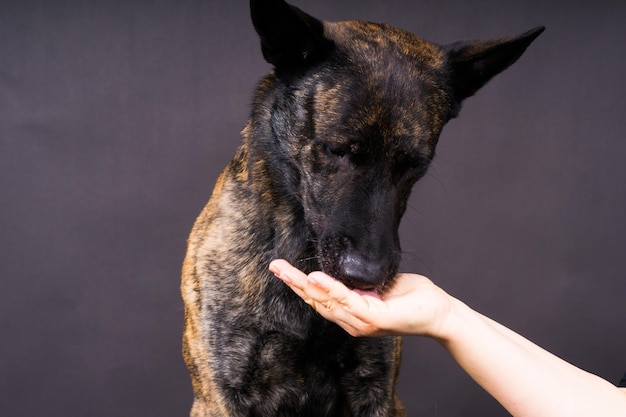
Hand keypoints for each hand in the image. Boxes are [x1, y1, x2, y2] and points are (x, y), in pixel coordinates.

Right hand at [269, 259, 453, 337]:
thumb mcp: (380, 282)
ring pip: (326, 301)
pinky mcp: (375, 320)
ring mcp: (362, 322)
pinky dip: (331, 288)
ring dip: (304, 285)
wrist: (440, 311)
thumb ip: (359, 280)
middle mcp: (352, 320)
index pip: (320, 297)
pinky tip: (316, 277)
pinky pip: (348, 301)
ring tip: (286, 270)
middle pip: (316, 300)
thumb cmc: (412, 297)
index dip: (299, 284)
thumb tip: (343, 265)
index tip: (282, 268)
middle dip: (293, 283)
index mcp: (352, 311)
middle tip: (274, 266)